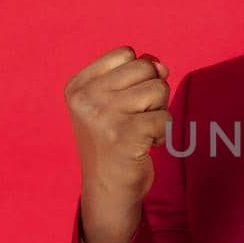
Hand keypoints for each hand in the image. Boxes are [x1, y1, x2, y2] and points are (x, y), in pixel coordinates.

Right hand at [64, 46, 170, 242]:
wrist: (108, 188)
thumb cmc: (115, 141)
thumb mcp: (116, 102)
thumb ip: (137, 75)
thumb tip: (161, 66)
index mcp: (78, 85)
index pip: (126, 53)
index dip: (138, 76)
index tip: (125, 102)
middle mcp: (85, 98)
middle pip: (146, 68)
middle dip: (152, 93)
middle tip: (135, 118)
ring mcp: (103, 116)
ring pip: (159, 90)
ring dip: (158, 113)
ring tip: (139, 131)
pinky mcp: (124, 134)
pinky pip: (165, 117)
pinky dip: (162, 133)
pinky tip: (144, 145)